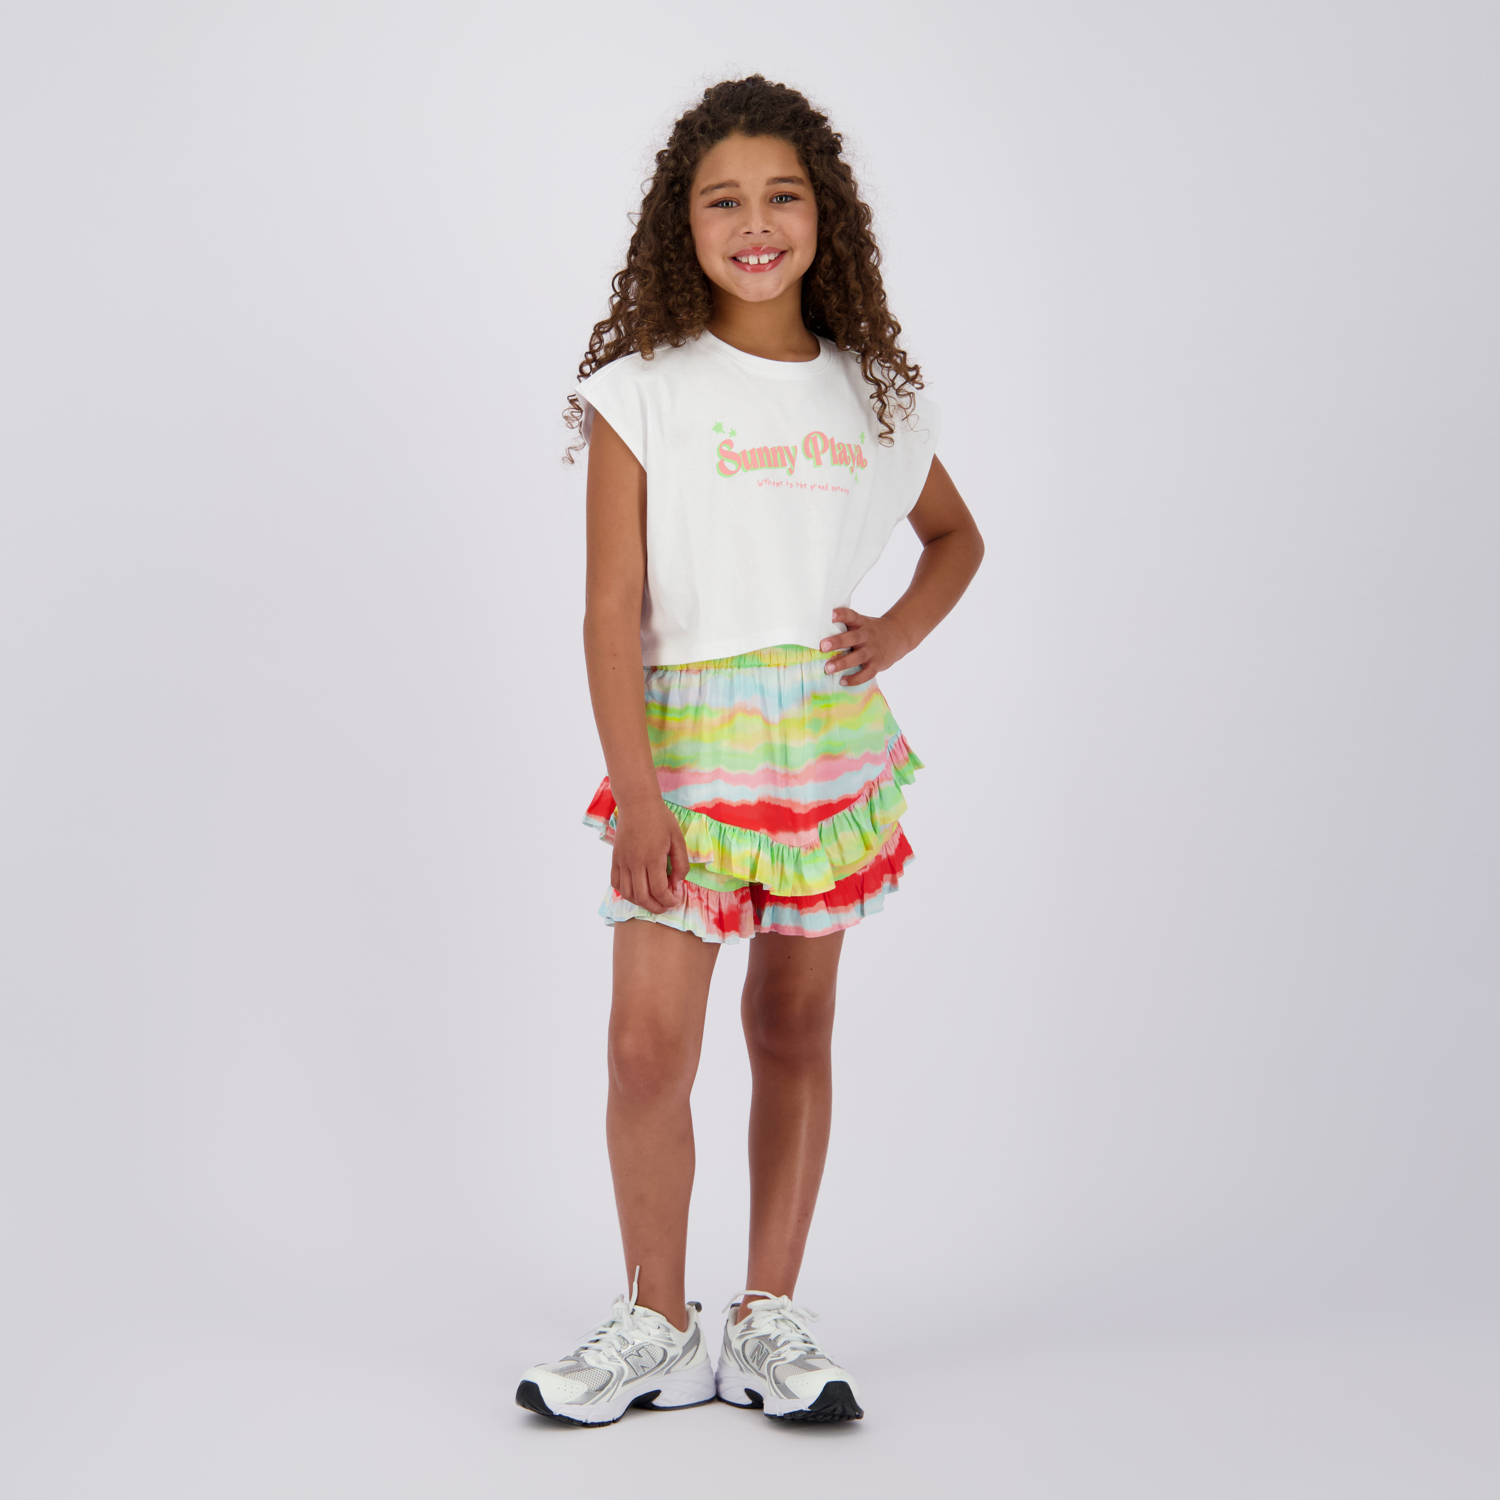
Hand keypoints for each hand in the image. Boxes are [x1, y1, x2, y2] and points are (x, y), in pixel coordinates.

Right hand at [610, 798, 690, 912]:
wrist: (637, 804)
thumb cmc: (660, 820)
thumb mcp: (678, 840)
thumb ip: (681, 864)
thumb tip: (677, 884)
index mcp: (652, 858)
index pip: (659, 891)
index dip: (669, 900)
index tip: (676, 898)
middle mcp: (635, 863)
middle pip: (642, 898)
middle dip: (657, 907)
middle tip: (667, 904)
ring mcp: (622, 862)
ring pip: (628, 894)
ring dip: (641, 902)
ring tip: (653, 899)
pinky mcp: (615, 860)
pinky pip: (616, 884)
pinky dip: (626, 893)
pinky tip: (638, 890)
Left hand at [819, 607, 912, 686]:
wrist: (898, 636)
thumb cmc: (871, 630)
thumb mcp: (862, 623)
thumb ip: (846, 626)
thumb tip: (818, 631)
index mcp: (862, 623)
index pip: (851, 616)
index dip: (842, 614)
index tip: (831, 614)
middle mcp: (867, 636)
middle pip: (853, 638)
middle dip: (838, 642)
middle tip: (823, 646)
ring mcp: (873, 651)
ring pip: (858, 657)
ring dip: (842, 663)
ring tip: (828, 668)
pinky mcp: (877, 664)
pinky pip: (866, 674)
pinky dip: (854, 679)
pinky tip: (842, 681)